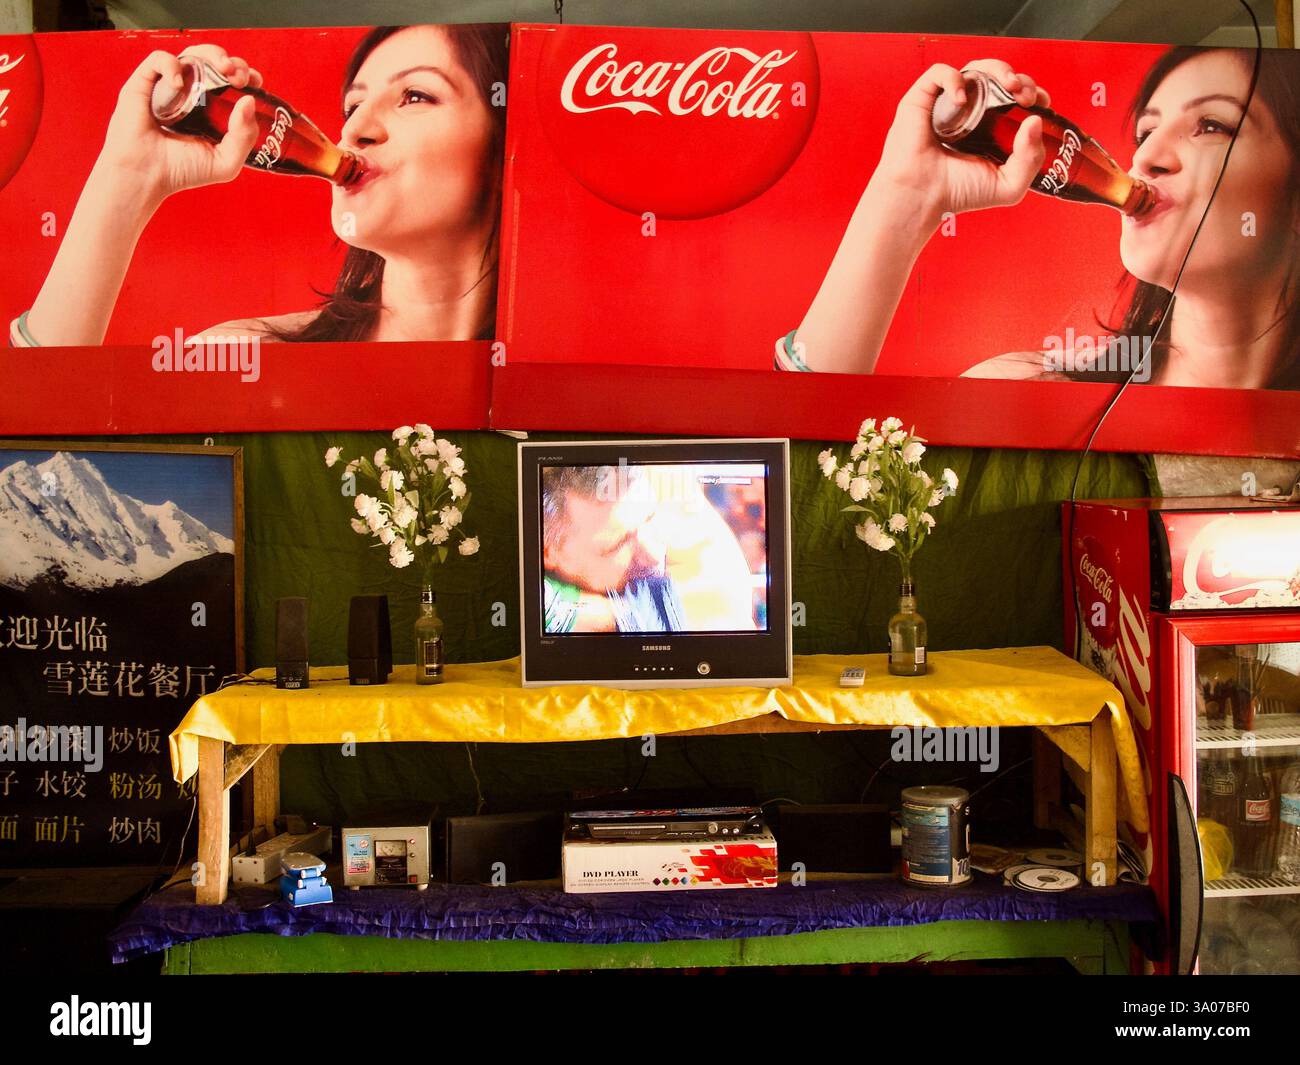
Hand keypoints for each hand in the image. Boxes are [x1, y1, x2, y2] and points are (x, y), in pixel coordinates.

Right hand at [96, 44, 263, 201]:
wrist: (146, 176)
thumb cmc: (182, 171)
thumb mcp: (226, 162)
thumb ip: (244, 137)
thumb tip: (249, 101)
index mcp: (212, 108)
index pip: (232, 80)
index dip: (245, 74)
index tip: (255, 82)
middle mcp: (192, 93)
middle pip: (216, 62)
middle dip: (233, 63)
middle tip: (239, 78)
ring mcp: (170, 86)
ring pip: (192, 53)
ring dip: (211, 54)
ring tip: (222, 70)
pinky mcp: (145, 82)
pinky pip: (159, 59)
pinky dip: (171, 66)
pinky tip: (179, 86)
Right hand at [872, 58, 1049, 223]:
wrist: (922, 198)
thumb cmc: (957, 194)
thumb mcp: (1008, 185)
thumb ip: (1031, 159)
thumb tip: (1034, 121)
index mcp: (990, 127)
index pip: (1017, 96)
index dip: (1031, 92)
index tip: (1037, 104)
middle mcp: (971, 111)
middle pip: (1001, 76)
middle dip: (1020, 79)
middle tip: (1025, 97)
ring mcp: (947, 102)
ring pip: (977, 66)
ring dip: (998, 69)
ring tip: (1007, 86)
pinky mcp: (923, 99)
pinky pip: (940, 73)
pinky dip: (954, 79)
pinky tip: (962, 100)